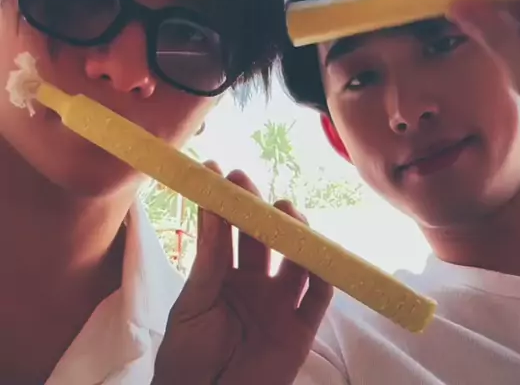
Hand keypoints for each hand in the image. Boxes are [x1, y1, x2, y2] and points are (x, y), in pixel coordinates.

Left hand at [152, 162, 332, 384]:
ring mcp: (281, 305)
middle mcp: (257, 285)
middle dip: (260, 211)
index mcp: (226, 276)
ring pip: (297, 262)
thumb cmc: (188, 355)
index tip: (219, 171)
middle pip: (265, 240)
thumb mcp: (194, 302)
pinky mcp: (302, 329)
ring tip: (285, 210)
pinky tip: (317, 251)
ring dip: (296, 235)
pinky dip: (325, 273)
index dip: (227, 203)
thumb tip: (210, 208)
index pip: (229, 232)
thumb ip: (209, 258)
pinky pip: (320, 297)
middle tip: (249, 184)